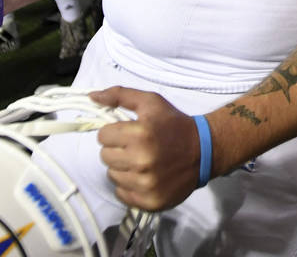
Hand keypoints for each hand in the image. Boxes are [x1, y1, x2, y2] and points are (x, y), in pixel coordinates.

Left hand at [90, 86, 201, 210]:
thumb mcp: (151, 102)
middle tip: (134, 147)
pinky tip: (143, 176)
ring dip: (122, 168)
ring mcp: (146, 184)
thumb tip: (92, 96)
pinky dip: (128, 185)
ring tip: (140, 161)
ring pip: (112, 175)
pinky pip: (121, 194)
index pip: (103, 136)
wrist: (203, 151)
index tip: (127, 133)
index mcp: (140, 134)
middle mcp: (142, 160)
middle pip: (105, 157)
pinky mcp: (150, 201)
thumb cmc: (173, 124)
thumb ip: (120, 95)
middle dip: (116, 149)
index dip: (113, 132)